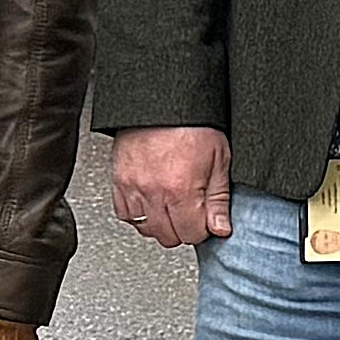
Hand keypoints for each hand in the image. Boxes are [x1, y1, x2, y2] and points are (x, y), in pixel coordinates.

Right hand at [113, 127, 237, 251]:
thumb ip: (219, 199)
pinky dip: (138, 214)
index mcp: (182, 189)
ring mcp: (133, 188)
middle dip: (182, 229)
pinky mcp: (119, 181)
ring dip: (160, 223)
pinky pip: (125, 215)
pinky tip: (151, 203)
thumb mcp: (219, 158)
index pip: (192, 235)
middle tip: (189, 211)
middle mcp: (155, 192)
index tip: (204, 217)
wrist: (161, 103)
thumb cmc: (191, 124)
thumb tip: (220, 229)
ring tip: (170, 206)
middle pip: (168, 237)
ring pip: (146, 230)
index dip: (203, 228)